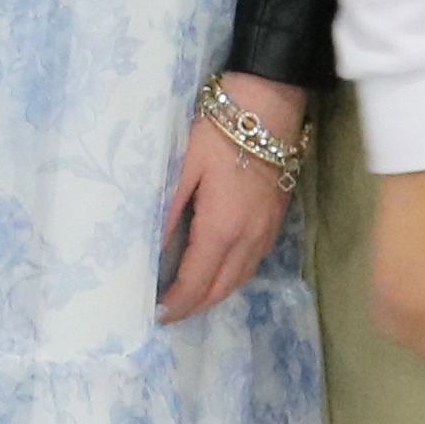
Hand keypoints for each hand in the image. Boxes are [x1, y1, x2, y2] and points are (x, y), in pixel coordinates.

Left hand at [160, 73, 301, 322]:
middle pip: (221, 289)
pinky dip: (232, 277)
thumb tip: (149, 250)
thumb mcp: (183, 167)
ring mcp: (266, 232)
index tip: (157, 315)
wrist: (268, 108)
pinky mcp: (275, 222)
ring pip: (240, 279)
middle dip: (195, 307)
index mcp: (222, 228)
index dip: (178, 303)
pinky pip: (252, 263)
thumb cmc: (218, 132)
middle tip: (169, 314)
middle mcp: (248, 239)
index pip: (197, 282)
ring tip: (189, 299)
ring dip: (214, 294)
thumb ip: (167, 211)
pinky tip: (217, 272)